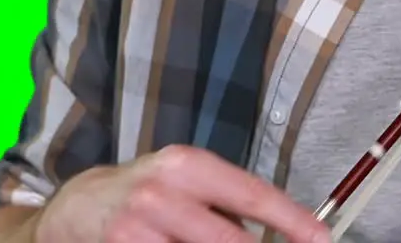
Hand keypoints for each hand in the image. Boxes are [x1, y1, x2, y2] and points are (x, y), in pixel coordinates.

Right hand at [33, 144, 330, 242]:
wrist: (79, 206)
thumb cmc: (149, 191)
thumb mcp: (190, 181)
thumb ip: (230, 205)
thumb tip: (283, 233)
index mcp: (189, 166)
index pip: (254, 195)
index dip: (293, 221)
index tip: (321, 239)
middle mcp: (162, 194)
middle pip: (229, 242)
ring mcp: (136, 230)